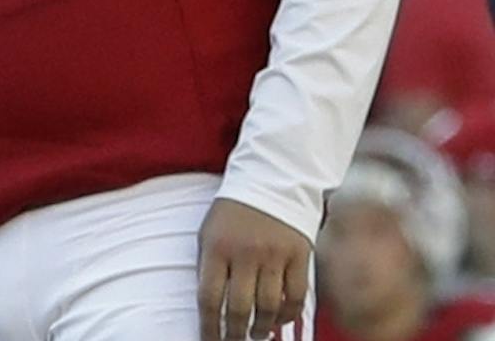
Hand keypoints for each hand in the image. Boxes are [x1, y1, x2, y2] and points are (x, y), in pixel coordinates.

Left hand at [197, 197, 310, 340]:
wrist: (270, 182)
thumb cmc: (233, 212)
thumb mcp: (208, 233)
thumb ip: (208, 267)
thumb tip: (210, 307)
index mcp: (217, 248)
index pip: (209, 298)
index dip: (209, 327)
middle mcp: (245, 254)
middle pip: (240, 308)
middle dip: (235, 334)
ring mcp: (274, 256)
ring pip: (269, 307)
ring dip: (261, 328)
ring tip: (255, 335)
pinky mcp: (299, 257)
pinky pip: (296, 297)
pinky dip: (287, 315)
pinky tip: (278, 321)